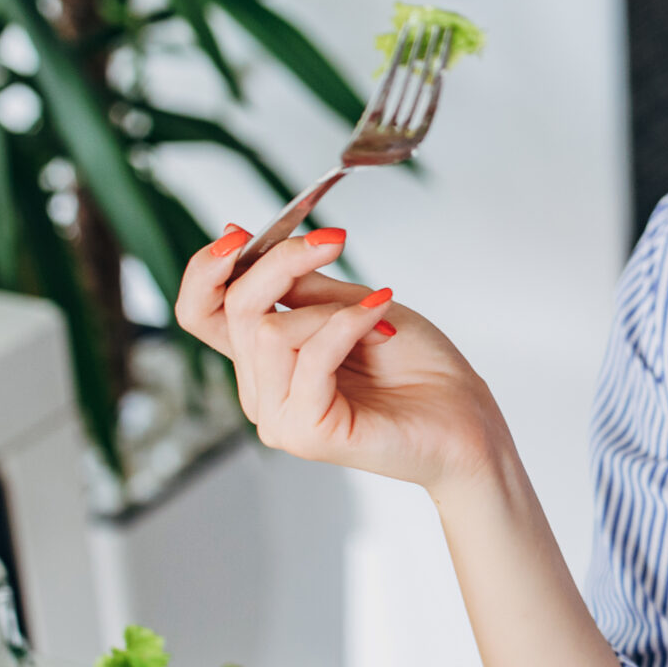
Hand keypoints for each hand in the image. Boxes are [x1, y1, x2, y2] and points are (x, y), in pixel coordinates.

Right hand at [173, 224, 503, 493]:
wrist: (467, 421)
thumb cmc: (419, 367)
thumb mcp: (354, 306)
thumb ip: (301, 287)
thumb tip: (251, 245)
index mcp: (265, 360)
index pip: (200, 313)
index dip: (205, 270)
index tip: (240, 233)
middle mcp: (262, 391)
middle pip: (235, 310)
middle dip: (281, 263)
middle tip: (332, 242)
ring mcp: (280, 417)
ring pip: (270, 332)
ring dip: (331, 308)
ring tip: (379, 310)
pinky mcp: (307, 433)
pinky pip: (310, 358)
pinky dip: (348, 325)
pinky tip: (382, 319)